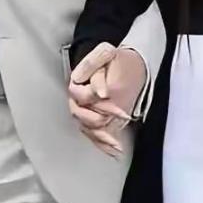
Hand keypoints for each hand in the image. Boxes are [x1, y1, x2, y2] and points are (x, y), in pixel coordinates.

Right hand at [68, 43, 146, 157]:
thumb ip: (93, 64)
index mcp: (77, 83)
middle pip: (85, 117)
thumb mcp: (105, 53)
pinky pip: (96, 138)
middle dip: (103, 115)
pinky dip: (105, 145)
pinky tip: (115, 149)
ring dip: (103, 136)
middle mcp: (78, 101)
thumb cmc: (115, 60)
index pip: (81, 95)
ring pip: (89, 130)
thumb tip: (98, 90)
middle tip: (123, 113)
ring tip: (117, 141)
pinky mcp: (96, 123)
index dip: (94, 95)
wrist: (125, 67)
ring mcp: (86, 114)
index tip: (108, 93)